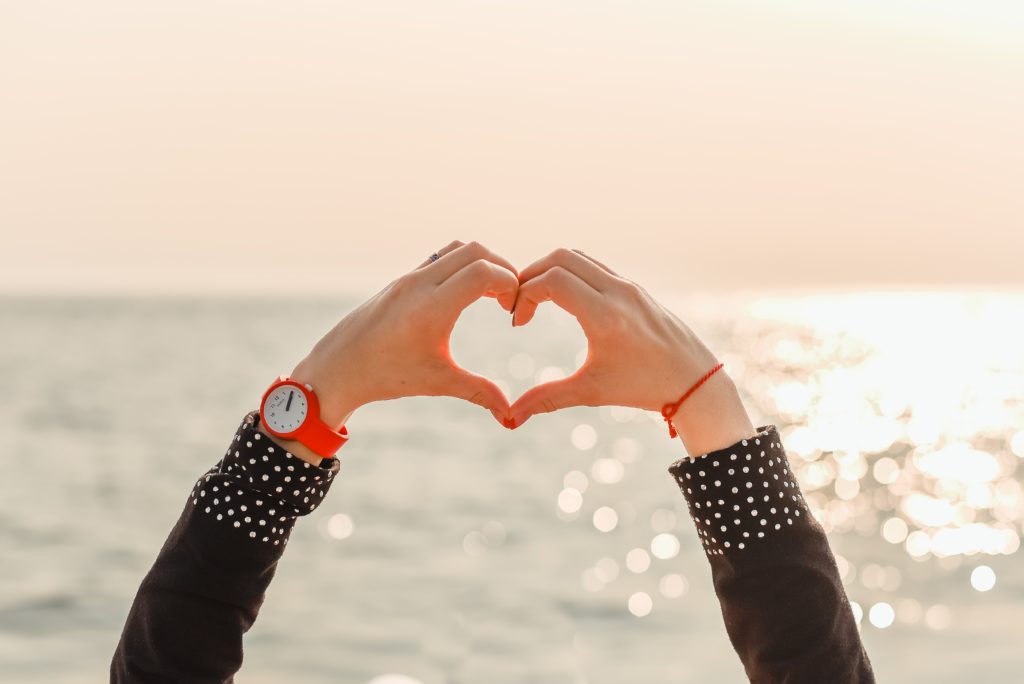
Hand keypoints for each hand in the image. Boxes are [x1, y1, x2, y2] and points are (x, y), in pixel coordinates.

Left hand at [279, 241, 518, 455]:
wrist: (338, 368)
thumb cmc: (386, 376)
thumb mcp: (437, 383)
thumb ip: (479, 392)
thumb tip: (509, 416)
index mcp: (431, 307)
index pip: (484, 272)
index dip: (509, 285)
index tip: (511, 313)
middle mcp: (420, 283)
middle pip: (476, 251)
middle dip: (502, 269)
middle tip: (508, 301)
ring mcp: (409, 277)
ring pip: (456, 248)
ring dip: (481, 263)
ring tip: (490, 295)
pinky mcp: (402, 279)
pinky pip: (440, 257)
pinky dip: (461, 265)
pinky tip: (465, 295)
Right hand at [508, 248, 754, 455]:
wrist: (693, 380)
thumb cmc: (643, 388)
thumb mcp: (591, 392)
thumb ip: (547, 399)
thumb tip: (509, 419)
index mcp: (605, 316)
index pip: (552, 280)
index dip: (524, 295)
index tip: (517, 323)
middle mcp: (617, 292)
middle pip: (560, 258)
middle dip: (531, 276)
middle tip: (519, 305)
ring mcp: (628, 285)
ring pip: (577, 256)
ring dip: (550, 271)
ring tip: (537, 300)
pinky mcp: (633, 286)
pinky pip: (594, 265)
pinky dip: (570, 272)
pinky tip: (562, 300)